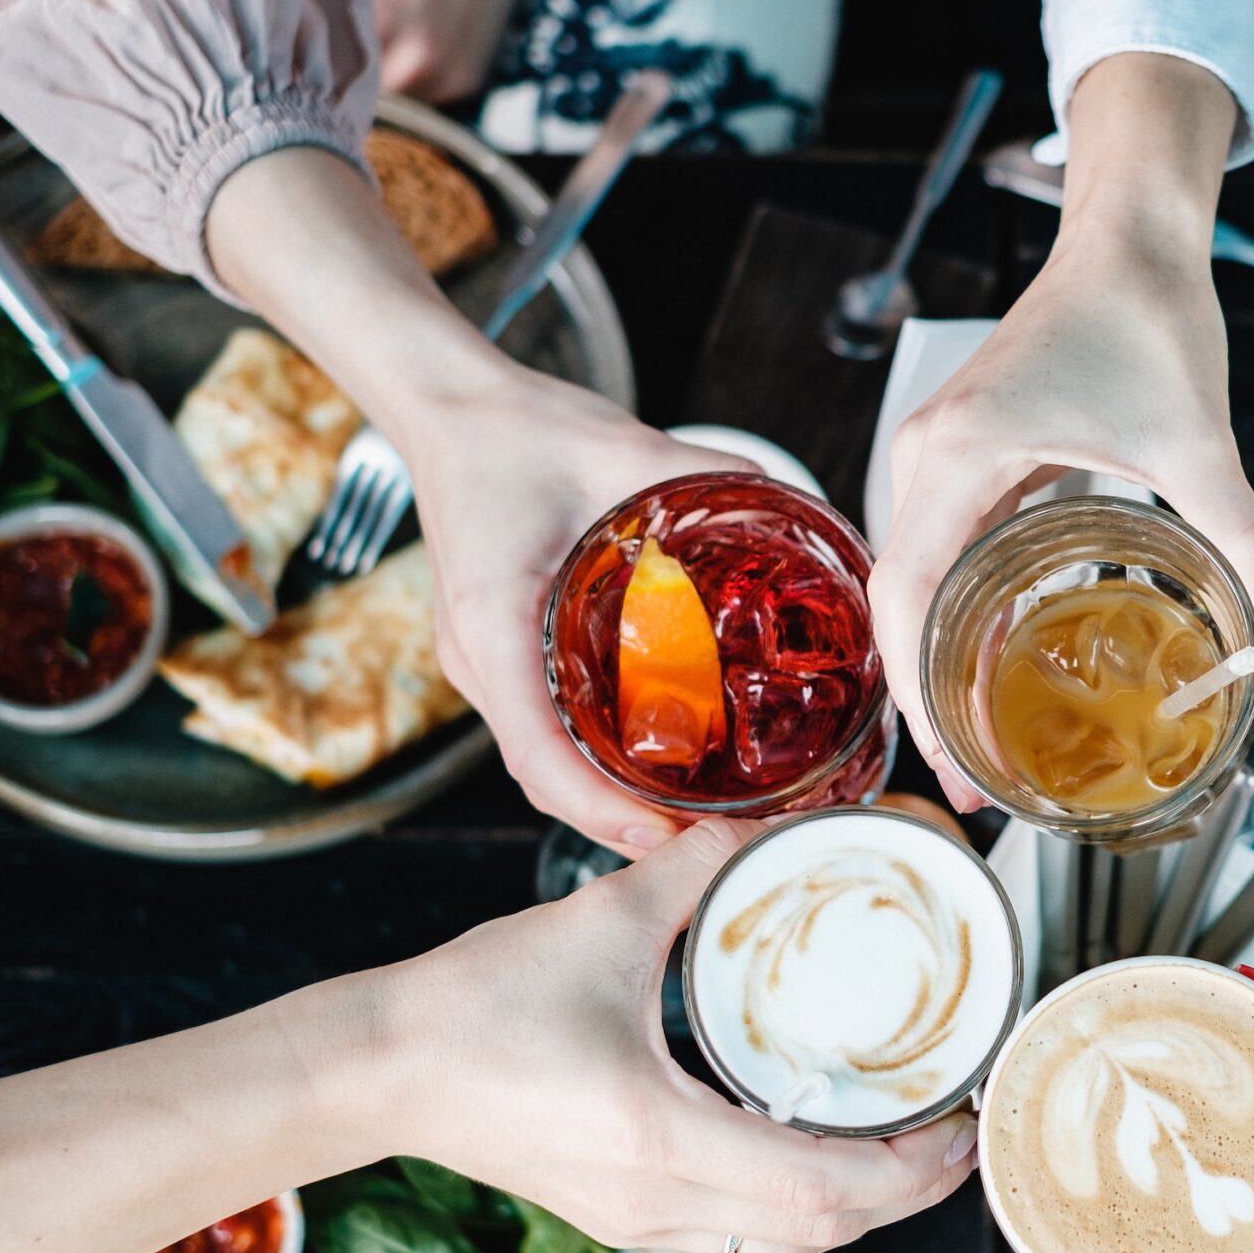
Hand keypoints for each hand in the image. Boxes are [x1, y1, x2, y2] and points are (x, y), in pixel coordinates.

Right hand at [384, 822, 978, 1252]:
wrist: (372, 1068)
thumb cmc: (470, 1006)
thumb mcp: (601, 921)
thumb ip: (695, 869)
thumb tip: (764, 826)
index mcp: (665, 1141)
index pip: (826, 1189)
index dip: (912, 1169)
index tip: (960, 1121)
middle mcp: (658, 1201)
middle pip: (820, 1236)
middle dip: (906, 1195)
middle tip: (956, 1133)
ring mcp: (635, 1220)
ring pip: (781, 1247)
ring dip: (855, 1210)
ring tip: (903, 1146)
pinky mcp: (616, 1214)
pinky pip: (737, 1234)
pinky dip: (797, 1208)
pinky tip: (817, 1152)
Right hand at [405, 365, 752, 851]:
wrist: (455, 410)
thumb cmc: (522, 431)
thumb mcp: (624, 451)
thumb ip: (708, 479)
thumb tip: (797, 507)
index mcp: (494, 622)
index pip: (536, 752)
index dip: (601, 809)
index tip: (664, 836)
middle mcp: (482, 658)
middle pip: (545, 777)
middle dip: (622, 824)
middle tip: (711, 842)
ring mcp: (486, 663)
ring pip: (543, 763)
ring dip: (610, 802)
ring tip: (695, 821)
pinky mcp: (501, 655)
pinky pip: (545, 730)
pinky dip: (596, 763)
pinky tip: (659, 765)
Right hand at [866, 53, 1253, 809]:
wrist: (1133, 233)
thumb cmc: (1148, 313)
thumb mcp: (1198, 439)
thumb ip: (1241, 539)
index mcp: (961, 454)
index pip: (906, 599)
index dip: (923, 695)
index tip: (962, 765)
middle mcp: (931, 455)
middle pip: (902, 604)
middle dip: (933, 700)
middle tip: (984, 784)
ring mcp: (943, 452)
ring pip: (919, 581)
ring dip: (944, 660)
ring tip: (990, 741)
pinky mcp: (971, 450)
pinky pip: (948, 550)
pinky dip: (966, 612)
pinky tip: (1007, 661)